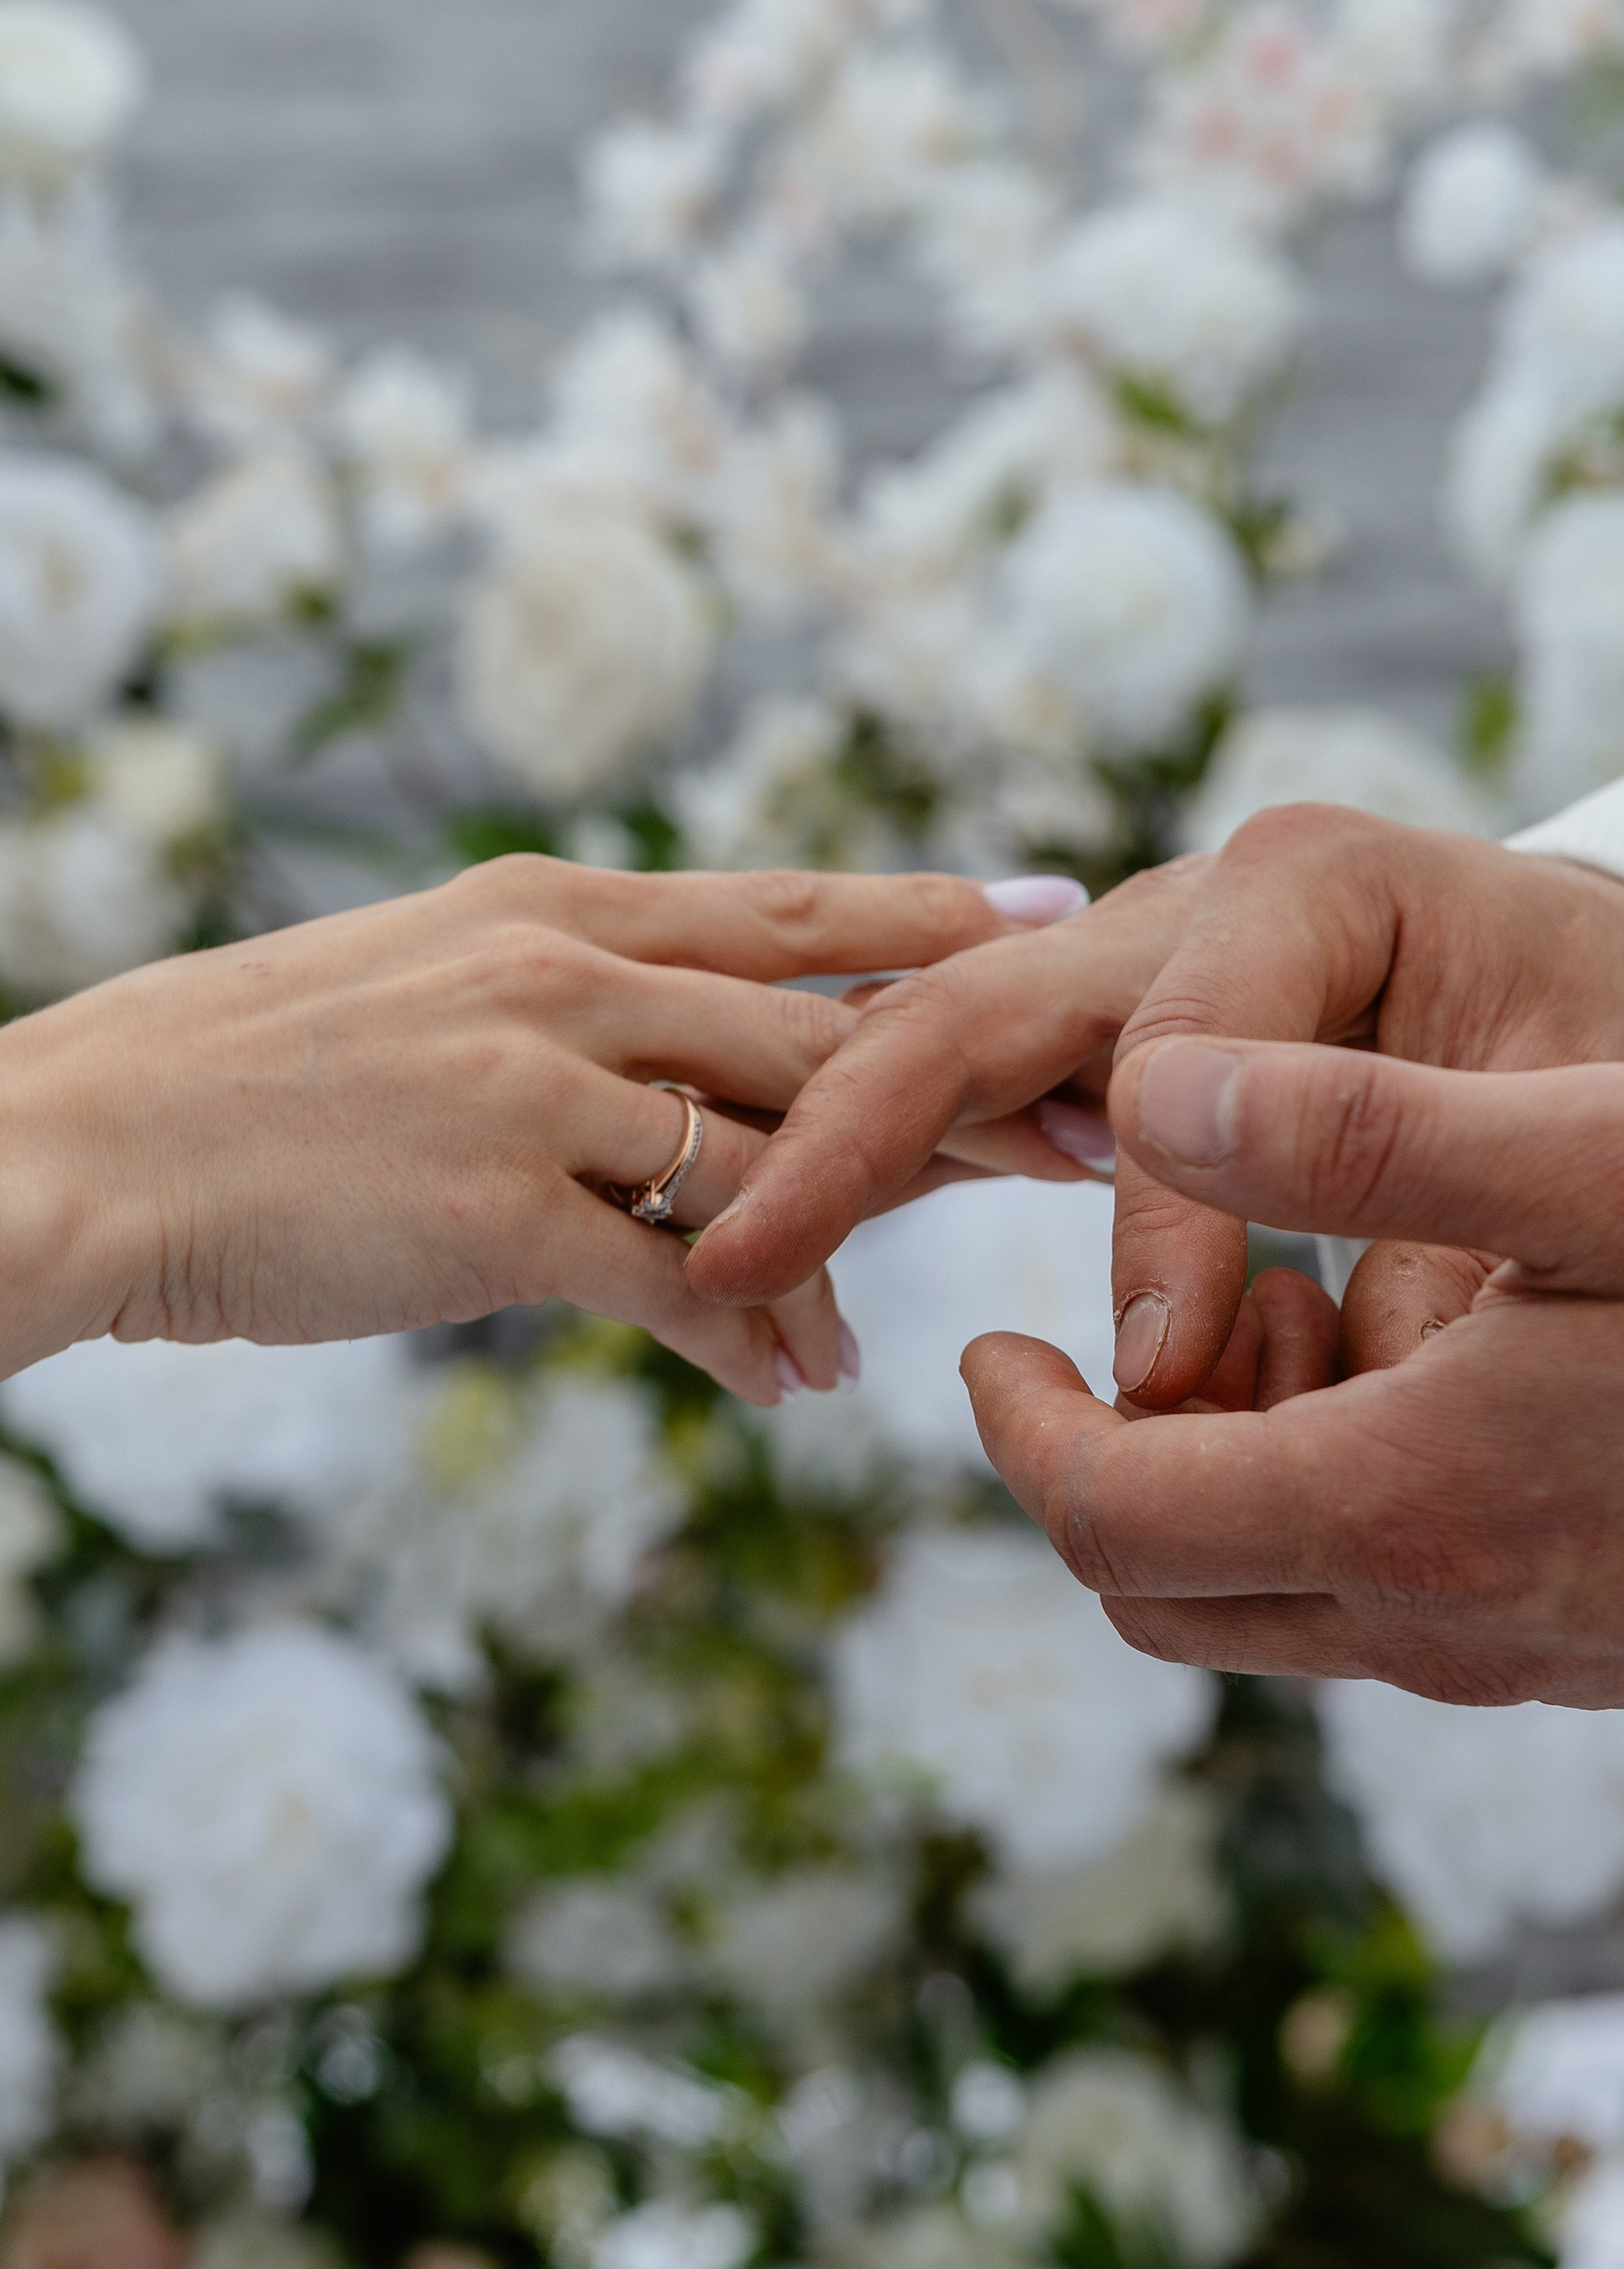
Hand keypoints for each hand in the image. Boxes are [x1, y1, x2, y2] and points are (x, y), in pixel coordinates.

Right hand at [29, 852, 1073, 1408]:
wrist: (81, 1146)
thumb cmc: (226, 1080)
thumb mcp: (404, 989)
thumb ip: (537, 1008)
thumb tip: (635, 1064)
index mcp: (542, 907)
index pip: (775, 906)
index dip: (918, 914)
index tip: (1043, 908)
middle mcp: (560, 975)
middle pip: (815, 1025)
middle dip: (963, 1078)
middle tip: (1092, 1119)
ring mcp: (536, 1088)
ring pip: (767, 1157)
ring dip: (857, 1238)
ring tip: (923, 1302)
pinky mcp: (502, 1213)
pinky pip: (683, 1281)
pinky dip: (757, 1337)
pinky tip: (799, 1388)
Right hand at [686, 806, 1623, 1405]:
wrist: (1621, 1042)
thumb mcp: (1588, 1132)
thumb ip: (1400, 1174)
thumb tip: (1168, 1266)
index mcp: (1306, 881)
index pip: (1172, 1064)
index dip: (1159, 1238)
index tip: (1167, 1386)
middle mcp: (1185, 903)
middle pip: (979, 1006)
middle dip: (849, 1136)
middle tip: (736, 1259)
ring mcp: (1131, 964)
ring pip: (940, 1047)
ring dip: (836, 1158)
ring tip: (732, 1265)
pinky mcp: (1111, 1041)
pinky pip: (972, 1103)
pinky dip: (894, 1178)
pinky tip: (812, 1258)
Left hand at [965, 1027, 1623, 1704]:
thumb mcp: (1586, 1163)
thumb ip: (1363, 1132)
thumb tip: (1149, 1097)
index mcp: (1400, 1506)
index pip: (1107, 1518)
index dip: (1019, 1428)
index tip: (989, 1342)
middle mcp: (1436, 1622)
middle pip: (1161, 1587)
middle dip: (1122, 1443)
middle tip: (1195, 1303)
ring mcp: (1506, 1653)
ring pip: (1268, 1598)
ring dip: (1239, 1458)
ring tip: (1314, 1297)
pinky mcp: (1564, 1647)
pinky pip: (1382, 1599)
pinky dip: (1335, 1491)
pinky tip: (1419, 1358)